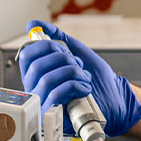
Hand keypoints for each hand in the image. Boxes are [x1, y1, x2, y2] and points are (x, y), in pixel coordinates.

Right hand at [19, 20, 140, 136]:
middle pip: (37, 66)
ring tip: (85, 77)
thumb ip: (55, 36)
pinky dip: (75, 86)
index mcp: (37, 72)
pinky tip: (85, 88)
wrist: (114, 97)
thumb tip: (33, 24)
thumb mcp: (75, 51)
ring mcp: (43, 103)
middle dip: (63, 59)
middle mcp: (36, 88)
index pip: (26, 55)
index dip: (44, 46)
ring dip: (73, 73)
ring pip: (48, 80)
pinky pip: (56, 95)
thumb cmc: (95, 77)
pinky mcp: (54, 116)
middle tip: (77, 63)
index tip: (62, 47)